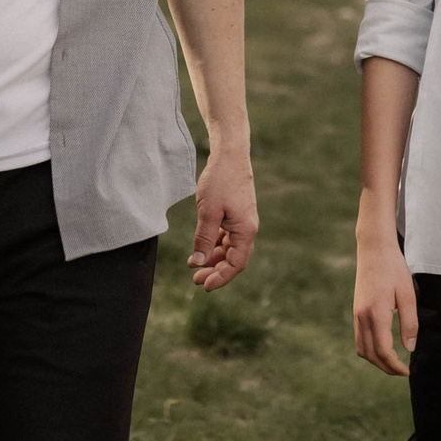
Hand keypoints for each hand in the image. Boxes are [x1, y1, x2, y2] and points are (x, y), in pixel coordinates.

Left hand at [190, 142, 256, 289]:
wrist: (230, 155)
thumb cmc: (220, 180)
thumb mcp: (208, 212)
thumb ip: (203, 238)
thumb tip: (199, 262)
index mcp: (245, 230)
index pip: (236, 264)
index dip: (221, 277)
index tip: (204, 286)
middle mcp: (247, 228)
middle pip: (233, 259)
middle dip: (215, 271)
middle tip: (195, 279)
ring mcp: (242, 221)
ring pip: (229, 248)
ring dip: (213, 258)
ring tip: (193, 265)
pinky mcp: (235, 214)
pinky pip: (226, 236)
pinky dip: (213, 244)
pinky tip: (200, 248)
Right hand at [354, 225, 418, 377]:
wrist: (374, 250)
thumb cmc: (394, 269)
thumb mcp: (408, 295)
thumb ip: (409, 323)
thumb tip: (410, 348)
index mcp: (376, 314)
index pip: (383, 350)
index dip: (395, 366)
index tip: (408, 371)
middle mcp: (362, 317)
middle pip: (370, 354)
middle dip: (386, 367)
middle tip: (402, 371)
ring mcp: (356, 314)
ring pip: (362, 349)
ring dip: (376, 361)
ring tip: (393, 363)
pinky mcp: (356, 311)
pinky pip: (359, 339)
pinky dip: (369, 350)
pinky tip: (383, 348)